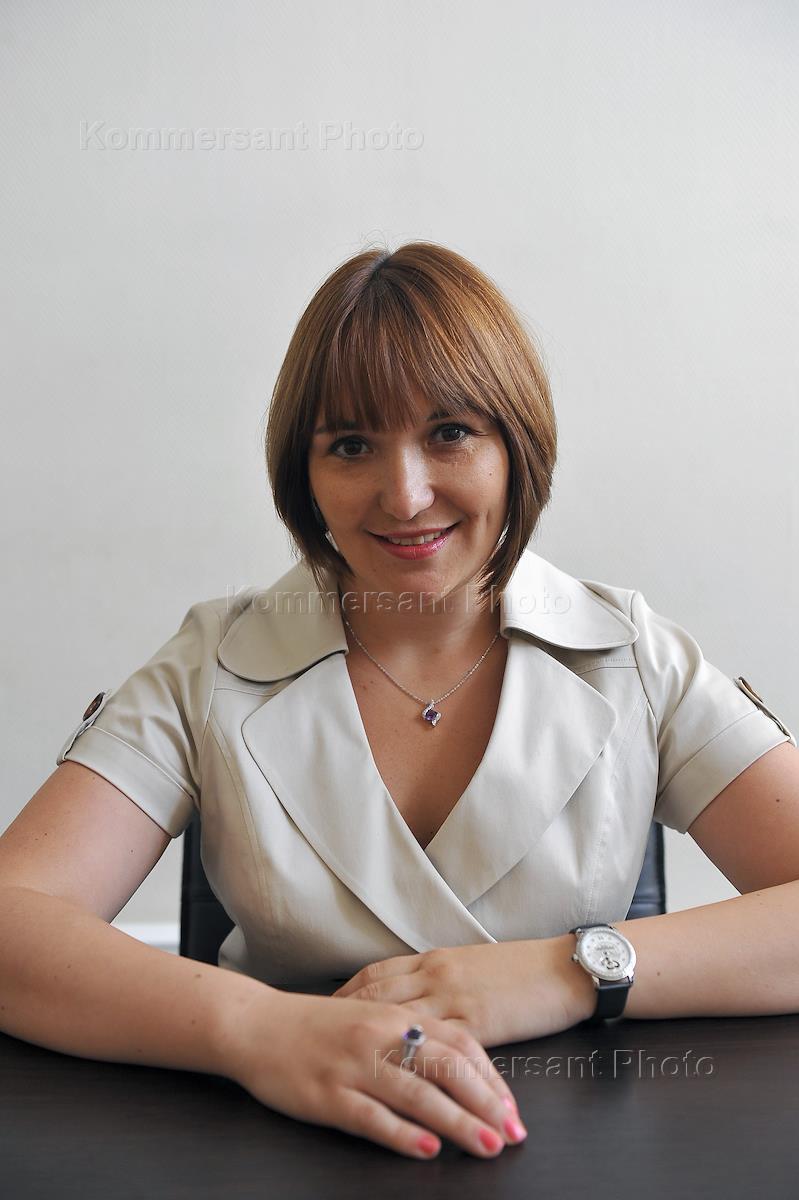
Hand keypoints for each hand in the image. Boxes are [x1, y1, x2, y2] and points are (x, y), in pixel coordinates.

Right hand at [222, 987, 527, 1159]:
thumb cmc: (317, 1026)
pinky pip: (372, 1117)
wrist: (256, 1024)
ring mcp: (353, 1065)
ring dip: (458, 1123)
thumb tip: (462, 1070)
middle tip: (513, 1133)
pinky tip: (427, 1150)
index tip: (513, 1109)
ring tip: (487, 1145)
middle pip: (447, 1067)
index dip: (491, 1078)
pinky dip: (404, 1135)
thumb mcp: (372, 1019)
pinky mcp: (327, 1095)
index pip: (459, 1045)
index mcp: (396, 1016)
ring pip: (417, 1094)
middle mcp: (379, 1036)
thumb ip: (413, 1037)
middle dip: (486, 1103)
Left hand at [331, 936, 595, 1046]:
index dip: (349, 991)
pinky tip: (398, 1082)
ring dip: (371, 1044)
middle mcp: (437, 976)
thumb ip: (440, 977)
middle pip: (378, 995)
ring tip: (347, 1065)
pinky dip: (414, 1065)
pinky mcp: (477, 1025)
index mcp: (435, 959)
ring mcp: (455, 1000)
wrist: (562, 968)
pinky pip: (437, 1048)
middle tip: (321, 1036)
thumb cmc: (521, 968)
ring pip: (400, 1022)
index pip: (379, 973)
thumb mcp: (471, 964)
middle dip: (346, 1017)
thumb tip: (413, 990)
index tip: (328, 1007)